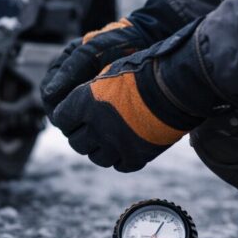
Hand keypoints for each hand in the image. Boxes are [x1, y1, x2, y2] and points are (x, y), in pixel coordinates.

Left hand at [50, 28, 209, 172]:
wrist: (175, 86)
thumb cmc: (144, 72)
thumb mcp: (109, 74)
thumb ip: (92, 92)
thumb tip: (83, 101)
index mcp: (83, 104)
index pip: (62, 120)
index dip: (67, 118)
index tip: (73, 117)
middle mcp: (95, 127)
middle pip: (76, 143)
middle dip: (81, 136)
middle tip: (89, 131)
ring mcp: (115, 145)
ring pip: (96, 158)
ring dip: (99, 150)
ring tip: (108, 141)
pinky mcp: (136, 156)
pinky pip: (120, 165)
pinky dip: (120, 159)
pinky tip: (126, 149)